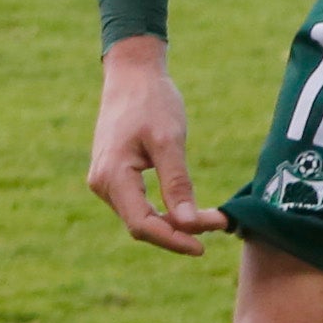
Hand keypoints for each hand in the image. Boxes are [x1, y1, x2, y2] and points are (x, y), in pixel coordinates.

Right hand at [85, 45, 224, 252]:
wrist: (132, 76)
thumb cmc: (152, 102)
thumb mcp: (170, 141)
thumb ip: (178, 183)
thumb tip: (190, 224)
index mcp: (111, 177)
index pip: (142, 224)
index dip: (173, 240)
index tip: (204, 247)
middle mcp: (102, 184)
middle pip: (141, 225)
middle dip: (179, 232)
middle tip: (220, 226)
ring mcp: (106, 181)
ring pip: (140, 217)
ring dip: (174, 223)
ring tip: (212, 220)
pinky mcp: (115, 176)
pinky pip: (139, 204)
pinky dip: (165, 211)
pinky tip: (190, 211)